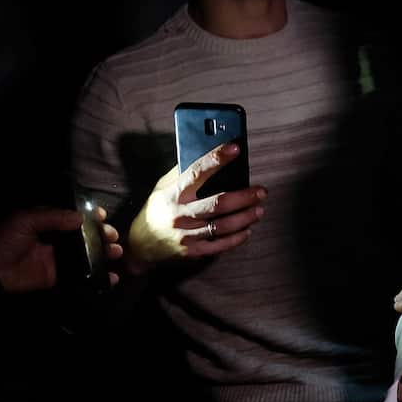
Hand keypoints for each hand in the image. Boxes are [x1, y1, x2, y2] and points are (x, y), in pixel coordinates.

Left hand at [0, 206, 119, 292]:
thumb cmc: (5, 238)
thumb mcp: (26, 220)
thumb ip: (52, 217)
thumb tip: (80, 218)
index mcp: (48, 222)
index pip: (73, 217)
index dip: (90, 216)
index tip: (103, 216)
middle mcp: (56, 239)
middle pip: (84, 236)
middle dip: (101, 235)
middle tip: (112, 236)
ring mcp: (58, 258)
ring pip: (86, 254)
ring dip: (103, 253)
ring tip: (116, 252)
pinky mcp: (58, 276)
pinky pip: (80, 276)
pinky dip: (97, 276)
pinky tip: (110, 276)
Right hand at [126, 142, 264, 271]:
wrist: (139, 247)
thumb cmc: (156, 211)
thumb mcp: (161, 188)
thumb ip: (181, 174)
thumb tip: (207, 155)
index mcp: (173, 193)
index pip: (197, 172)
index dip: (217, 159)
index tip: (235, 149)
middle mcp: (180, 214)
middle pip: (218, 203)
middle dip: (244, 196)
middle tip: (261, 191)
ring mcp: (186, 235)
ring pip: (222, 226)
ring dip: (245, 217)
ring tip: (259, 209)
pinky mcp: (192, 252)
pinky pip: (219, 245)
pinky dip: (236, 238)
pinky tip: (247, 230)